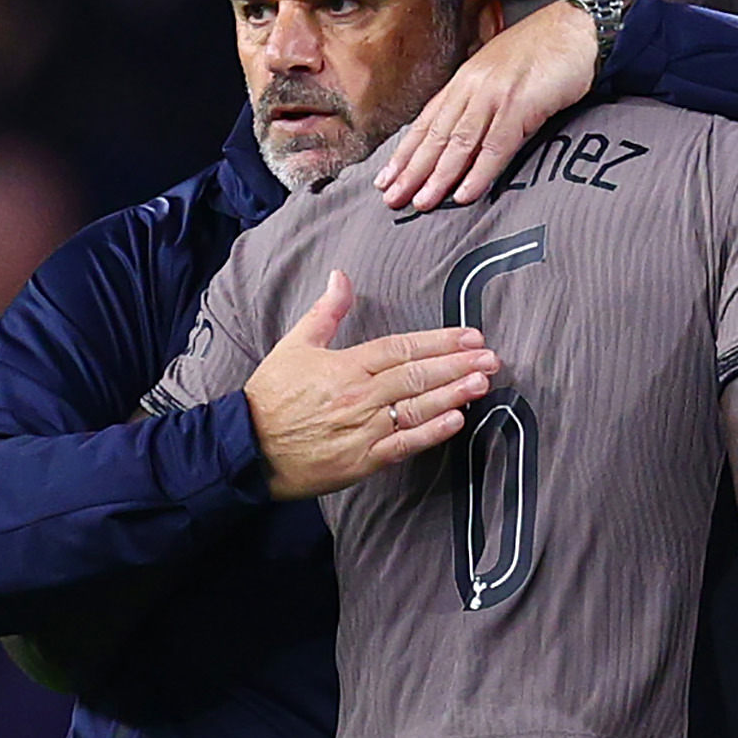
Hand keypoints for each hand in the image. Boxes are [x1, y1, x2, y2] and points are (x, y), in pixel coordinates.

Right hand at [244, 271, 498, 500]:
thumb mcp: (294, 345)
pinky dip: (431, 432)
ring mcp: (363, 430)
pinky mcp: (362, 461)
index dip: (439, 341)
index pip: (401, 348)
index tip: (470, 336)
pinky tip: (456, 420)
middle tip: (491, 358)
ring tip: (482, 382)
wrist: (247, 449)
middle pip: (417, 375)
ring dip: (453, 394)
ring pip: (416, 408)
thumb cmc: (271, 397)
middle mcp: (359, 396)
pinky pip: (404, 445)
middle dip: (458, 365)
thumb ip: (325, 312)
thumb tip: (342, 276)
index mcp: (345, 366)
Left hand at [376, 0, 598, 211]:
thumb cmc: (544, 50)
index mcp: (465, 80)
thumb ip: (480, 99)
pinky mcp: (521, 105)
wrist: (578, 28)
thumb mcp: (501, 72)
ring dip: (438, 176)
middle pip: (436, 134)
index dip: (405, 151)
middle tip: (391, 198)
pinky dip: (479, 172)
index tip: (386, 177)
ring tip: (421, 202)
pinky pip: (496, 145)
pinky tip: (465, 193)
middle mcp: (473, 87)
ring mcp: (495, 95)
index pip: (427, 121)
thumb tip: (464, 135)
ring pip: (459, 142)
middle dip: (411, 170)